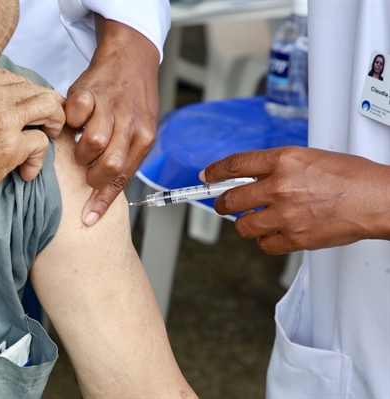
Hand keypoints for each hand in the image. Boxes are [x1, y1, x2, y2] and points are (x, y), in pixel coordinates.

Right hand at [0, 68, 65, 202]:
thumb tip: (10, 98)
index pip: (15, 79)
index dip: (29, 93)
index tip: (31, 107)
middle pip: (37, 89)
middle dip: (50, 105)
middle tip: (51, 121)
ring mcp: (3, 120)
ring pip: (49, 107)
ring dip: (56, 121)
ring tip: (51, 135)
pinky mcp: (12, 146)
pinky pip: (42, 142)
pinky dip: (40, 159)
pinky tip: (27, 170)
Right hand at [66, 16, 159, 225]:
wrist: (131, 57)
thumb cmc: (134, 99)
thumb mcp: (140, 128)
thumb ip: (126, 155)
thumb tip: (105, 191)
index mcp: (144, 137)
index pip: (124, 176)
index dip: (103, 201)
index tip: (88, 219)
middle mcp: (131, 123)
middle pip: (110, 165)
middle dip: (93, 176)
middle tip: (87, 169)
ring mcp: (110, 106)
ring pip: (93, 144)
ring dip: (81, 152)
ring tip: (80, 145)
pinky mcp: (90, 90)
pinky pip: (76, 114)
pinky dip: (71, 122)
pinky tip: (74, 121)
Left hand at [201, 146, 389, 253]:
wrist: (378, 199)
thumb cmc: (350, 177)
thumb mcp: (308, 158)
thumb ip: (276, 167)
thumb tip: (250, 176)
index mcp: (283, 160)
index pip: (235, 164)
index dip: (215, 171)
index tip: (207, 176)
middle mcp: (280, 186)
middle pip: (230, 199)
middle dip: (222, 203)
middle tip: (224, 204)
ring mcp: (286, 214)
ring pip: (243, 225)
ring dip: (245, 223)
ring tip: (256, 219)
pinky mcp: (295, 238)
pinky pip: (264, 245)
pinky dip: (265, 241)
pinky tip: (274, 233)